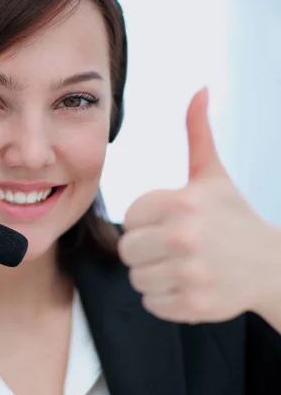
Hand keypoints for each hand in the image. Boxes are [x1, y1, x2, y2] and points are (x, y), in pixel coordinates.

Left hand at [117, 87, 272, 323]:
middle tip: (174, 247)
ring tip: (182, 265)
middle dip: (146, 250)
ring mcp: (192, 273)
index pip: (128, 218)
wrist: (271, 265)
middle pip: (127, 250)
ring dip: (155, 275)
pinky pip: (152, 303)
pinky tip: (189, 284)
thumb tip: (200, 89)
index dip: (147, 222)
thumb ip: (198, 133)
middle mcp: (185, 236)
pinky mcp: (195, 305)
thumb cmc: (233, 217)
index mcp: (182, 201)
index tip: (171, 222)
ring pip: (137, 279)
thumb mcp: (214, 175)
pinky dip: (166, 298)